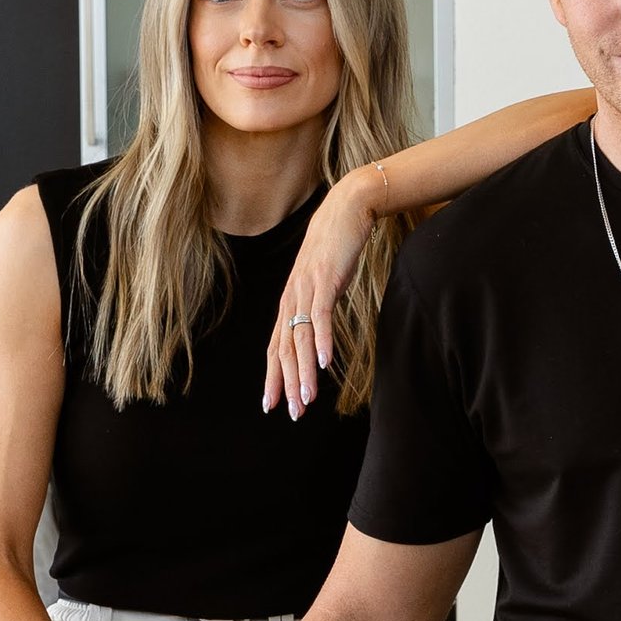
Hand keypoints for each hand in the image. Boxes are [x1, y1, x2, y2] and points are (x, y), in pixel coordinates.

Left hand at [263, 171, 377, 418]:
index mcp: (290, 300)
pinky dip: (322, 341)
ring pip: (300, 339)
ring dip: (303, 373)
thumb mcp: (323, 279)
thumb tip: (317, 326)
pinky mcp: (325, 280)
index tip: (273, 404)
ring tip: (307, 400)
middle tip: (292, 413)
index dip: (273, 377)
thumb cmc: (337, 244)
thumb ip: (317, 303)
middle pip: (284, 349)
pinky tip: (324, 364)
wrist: (347, 207)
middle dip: (287, 384)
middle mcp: (292, 297)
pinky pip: (321, 317)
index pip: (276, 346)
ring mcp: (307, 289)